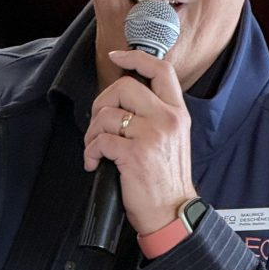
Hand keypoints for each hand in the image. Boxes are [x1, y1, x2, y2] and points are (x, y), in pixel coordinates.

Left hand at [83, 49, 196, 234]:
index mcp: (177, 113)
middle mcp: (168, 119)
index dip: (136, 58)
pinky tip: (95, 163)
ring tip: (95, 149)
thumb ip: (155, 116)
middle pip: (124, 87)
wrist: (172, 213)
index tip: (117, 56)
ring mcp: (152, 135)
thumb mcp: (172, 140)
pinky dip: (90, 152)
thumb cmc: (166, 180)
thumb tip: (123, 101)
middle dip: (101, 102)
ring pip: (106, 114)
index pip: (161, 71)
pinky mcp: (134, 154)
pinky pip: (100, 140)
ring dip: (92, 133)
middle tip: (98, 123)